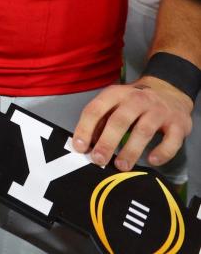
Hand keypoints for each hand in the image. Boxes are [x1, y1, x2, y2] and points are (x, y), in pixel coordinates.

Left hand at [71, 76, 194, 170]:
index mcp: (116, 94)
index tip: (80, 147)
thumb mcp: (115, 104)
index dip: (85, 128)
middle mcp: (137, 100)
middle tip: (99, 160)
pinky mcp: (178, 124)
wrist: (170, 92)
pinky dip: (162, 152)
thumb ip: (101, 121)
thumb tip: (86, 144)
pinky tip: (152, 161)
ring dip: (131, 151)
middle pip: (119, 121)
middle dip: (107, 142)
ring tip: (121, 166)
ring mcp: (159, 111)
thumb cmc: (135, 103)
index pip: (96, 109)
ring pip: (143, 131)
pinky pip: (171, 140)